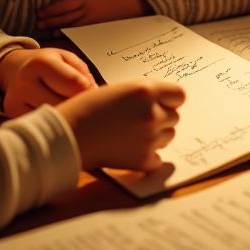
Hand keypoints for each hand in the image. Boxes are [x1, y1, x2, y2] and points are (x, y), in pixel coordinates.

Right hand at [0, 48, 93, 117]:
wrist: (15, 69)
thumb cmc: (46, 63)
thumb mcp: (66, 58)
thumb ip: (82, 73)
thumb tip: (91, 94)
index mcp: (41, 63)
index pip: (74, 85)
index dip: (89, 91)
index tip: (91, 92)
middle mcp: (25, 82)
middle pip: (64, 104)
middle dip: (77, 106)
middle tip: (82, 103)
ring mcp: (15, 101)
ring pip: (53, 118)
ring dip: (66, 116)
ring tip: (69, 108)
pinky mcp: (12, 115)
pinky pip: (41, 125)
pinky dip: (53, 123)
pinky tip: (55, 115)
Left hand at [38, 0, 148, 28]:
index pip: (62, 7)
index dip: (49, 11)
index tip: (39, 13)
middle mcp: (88, 12)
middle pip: (64, 20)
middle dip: (50, 22)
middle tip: (38, 23)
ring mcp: (94, 23)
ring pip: (71, 29)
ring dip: (57, 30)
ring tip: (47, 30)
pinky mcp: (100, 30)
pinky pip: (81, 34)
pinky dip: (70, 35)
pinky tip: (63, 35)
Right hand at [58, 79, 185, 170]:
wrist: (69, 135)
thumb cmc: (88, 108)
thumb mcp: (120, 89)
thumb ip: (145, 94)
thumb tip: (166, 102)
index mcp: (146, 90)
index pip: (179, 95)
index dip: (170, 99)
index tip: (162, 102)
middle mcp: (152, 113)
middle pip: (174, 116)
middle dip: (161, 117)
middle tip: (138, 119)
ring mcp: (149, 138)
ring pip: (168, 136)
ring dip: (156, 135)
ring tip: (132, 133)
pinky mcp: (143, 160)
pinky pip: (158, 158)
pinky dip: (148, 156)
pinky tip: (131, 149)